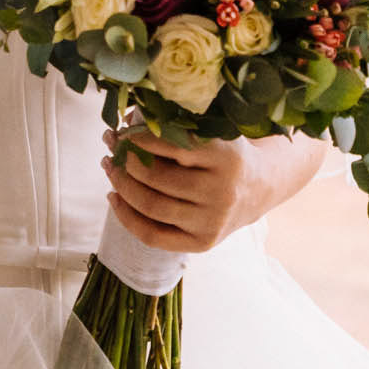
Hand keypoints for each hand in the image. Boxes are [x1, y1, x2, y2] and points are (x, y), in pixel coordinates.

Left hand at [101, 128, 266, 252]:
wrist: (258, 187)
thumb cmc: (221, 152)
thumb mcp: (211, 131)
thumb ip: (175, 125)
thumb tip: (123, 126)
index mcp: (226, 157)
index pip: (172, 145)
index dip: (138, 139)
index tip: (122, 132)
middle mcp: (222, 192)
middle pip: (157, 178)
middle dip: (125, 161)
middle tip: (111, 147)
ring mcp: (212, 221)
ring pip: (151, 206)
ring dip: (121, 184)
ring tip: (110, 166)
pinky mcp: (203, 243)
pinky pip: (153, 235)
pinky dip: (126, 217)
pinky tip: (114, 196)